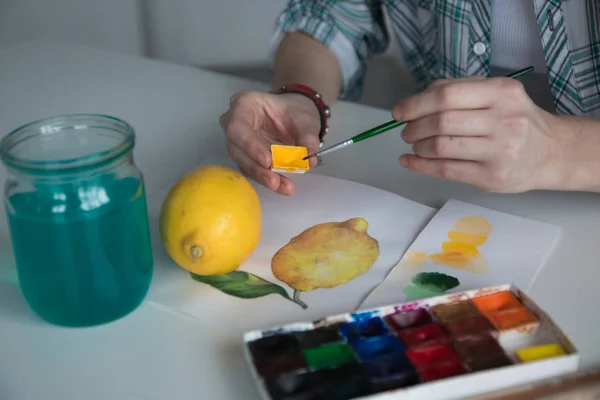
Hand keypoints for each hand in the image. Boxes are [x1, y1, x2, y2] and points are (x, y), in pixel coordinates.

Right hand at [219, 90, 320, 194]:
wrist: (295, 116)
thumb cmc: (294, 111)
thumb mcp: (305, 118)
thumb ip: (308, 135)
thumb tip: (309, 157)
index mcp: (244, 104)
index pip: (238, 127)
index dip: (250, 145)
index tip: (267, 161)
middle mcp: (234, 124)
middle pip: (237, 149)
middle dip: (256, 168)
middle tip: (274, 181)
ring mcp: (238, 143)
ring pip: (244, 163)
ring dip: (263, 177)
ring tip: (283, 186)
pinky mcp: (246, 157)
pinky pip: (253, 171)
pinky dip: (268, 180)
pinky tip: (283, 187)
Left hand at [392, 76, 560, 192]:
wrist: (552, 153)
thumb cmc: (516, 120)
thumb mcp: (497, 94)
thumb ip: (459, 90)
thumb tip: (416, 100)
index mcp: (502, 93)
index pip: (447, 96)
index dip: (415, 104)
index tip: (399, 112)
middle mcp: (504, 121)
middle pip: (441, 122)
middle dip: (414, 127)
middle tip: (406, 131)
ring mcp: (499, 152)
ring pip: (441, 147)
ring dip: (418, 146)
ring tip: (415, 144)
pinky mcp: (491, 177)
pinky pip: (445, 170)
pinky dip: (420, 165)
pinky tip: (409, 161)